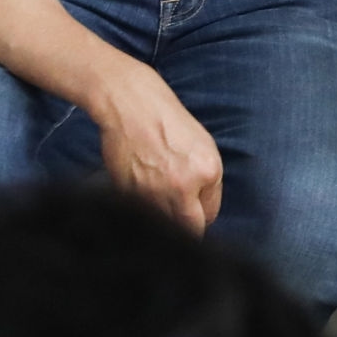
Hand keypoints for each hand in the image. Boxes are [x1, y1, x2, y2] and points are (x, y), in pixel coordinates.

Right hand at [89, 61, 223, 231]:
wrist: (132, 107)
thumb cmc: (171, 124)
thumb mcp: (204, 150)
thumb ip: (207, 184)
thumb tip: (203, 215)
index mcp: (207, 172)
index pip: (209, 215)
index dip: (202, 216)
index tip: (194, 213)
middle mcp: (182, 187)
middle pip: (188, 230)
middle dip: (187, 227)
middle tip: (181, 219)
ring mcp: (152, 193)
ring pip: (163, 226)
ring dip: (164, 220)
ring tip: (160, 199)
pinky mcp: (126, 194)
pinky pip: (140, 214)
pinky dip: (143, 210)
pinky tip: (143, 191)